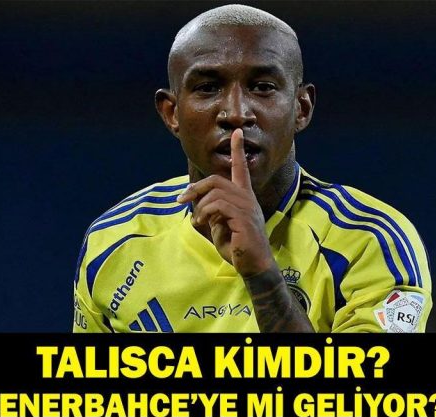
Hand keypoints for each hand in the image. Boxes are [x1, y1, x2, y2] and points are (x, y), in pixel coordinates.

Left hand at [176, 129, 274, 276]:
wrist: (253, 265)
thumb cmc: (237, 247)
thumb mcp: (219, 227)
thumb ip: (211, 214)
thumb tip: (196, 207)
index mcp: (244, 198)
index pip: (241, 169)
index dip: (238, 150)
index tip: (237, 132)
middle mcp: (247, 199)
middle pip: (217, 180)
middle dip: (196, 188)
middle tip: (182, 200)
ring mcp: (247, 208)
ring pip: (215, 193)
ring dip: (200, 206)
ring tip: (199, 220)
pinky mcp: (244, 219)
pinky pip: (218, 206)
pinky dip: (205, 213)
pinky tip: (203, 223)